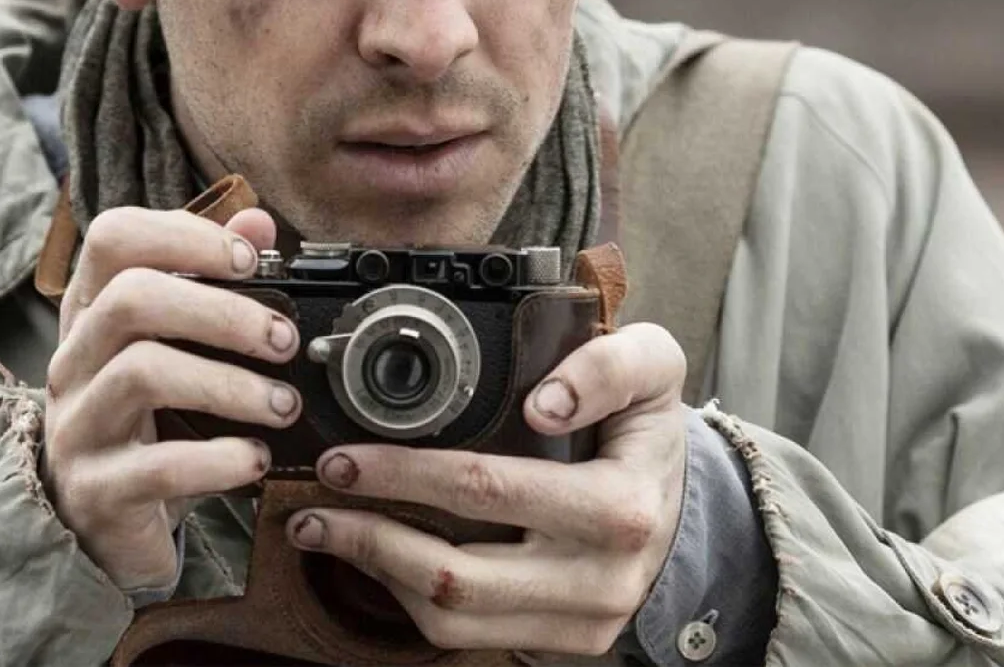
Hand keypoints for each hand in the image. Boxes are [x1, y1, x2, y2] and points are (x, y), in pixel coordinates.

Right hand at [42, 204, 302, 591]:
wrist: (103, 529)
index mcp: (92, 314)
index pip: (113, 237)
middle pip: (131, 298)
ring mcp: (77, 425)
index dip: (185, 234)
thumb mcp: (176, 350)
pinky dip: (218, 460)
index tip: (251, 261)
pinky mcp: (97, 490)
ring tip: (282, 405)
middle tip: (284, 340)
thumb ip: (212, 282)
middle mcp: (74, 361)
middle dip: (222, 312)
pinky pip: (157, 465)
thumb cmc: (147, 425)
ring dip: (229, 384)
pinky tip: (255, 459)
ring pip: (142, 373)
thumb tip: (259, 222)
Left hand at [284, 322, 689, 655]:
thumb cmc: (648, 434)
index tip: (348, 455)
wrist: (683, 509)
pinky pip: (465, 637)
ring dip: (376, 572)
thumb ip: (610, 364)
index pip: (489, 492)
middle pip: (457, 573)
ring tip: (326, 528)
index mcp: (618, 508)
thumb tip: (546, 398)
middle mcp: (598, 579)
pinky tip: (377, 556)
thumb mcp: (655, 370)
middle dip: (370, 534)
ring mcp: (577, 623)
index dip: (406, 475)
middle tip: (319, 494)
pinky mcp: (557, 645)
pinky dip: (408, 597)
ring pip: (451, 619)